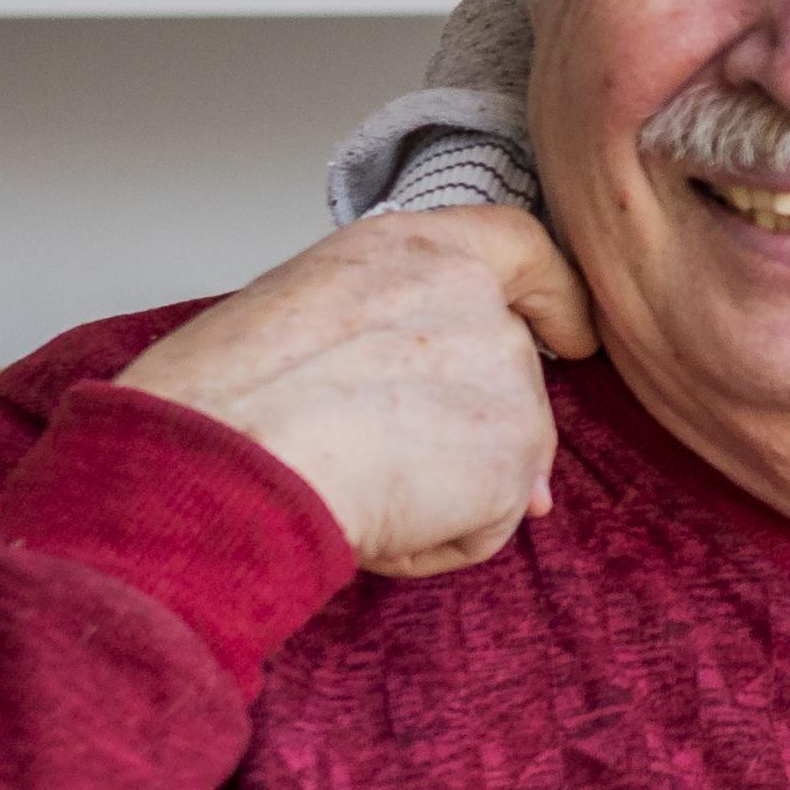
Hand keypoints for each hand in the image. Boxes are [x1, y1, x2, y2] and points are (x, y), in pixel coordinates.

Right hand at [112, 209, 594, 576]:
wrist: (228, 457)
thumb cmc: (222, 396)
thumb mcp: (302, 314)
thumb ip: (387, 335)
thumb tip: (439, 414)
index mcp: (414, 249)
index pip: (520, 246)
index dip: (550, 294)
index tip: (567, 333)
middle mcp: (474, 300)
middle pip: (510, 374)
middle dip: (469, 434)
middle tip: (375, 467)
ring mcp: (506, 376)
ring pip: (497, 457)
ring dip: (437, 493)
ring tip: (349, 487)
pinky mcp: (515, 454)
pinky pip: (487, 524)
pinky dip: (435, 543)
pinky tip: (372, 525)